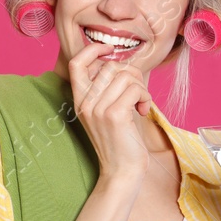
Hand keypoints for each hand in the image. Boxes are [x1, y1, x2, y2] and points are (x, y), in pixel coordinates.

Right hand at [66, 42, 153, 183]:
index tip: (109, 50)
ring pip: (125, 75)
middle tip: (137, 92)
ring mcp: (97, 109)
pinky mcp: (114, 115)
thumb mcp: (106, 112)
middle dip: (131, 74)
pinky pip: (135, 89)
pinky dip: (145, 96)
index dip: (92, 50)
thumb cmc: (120, 141)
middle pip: (109, 66)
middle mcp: (85, 103)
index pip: (76, 63)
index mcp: (80, 100)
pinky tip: (143, 110)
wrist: (122, 171)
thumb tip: (122, 65)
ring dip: (141, 86)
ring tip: (140, 103)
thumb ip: (108, 89)